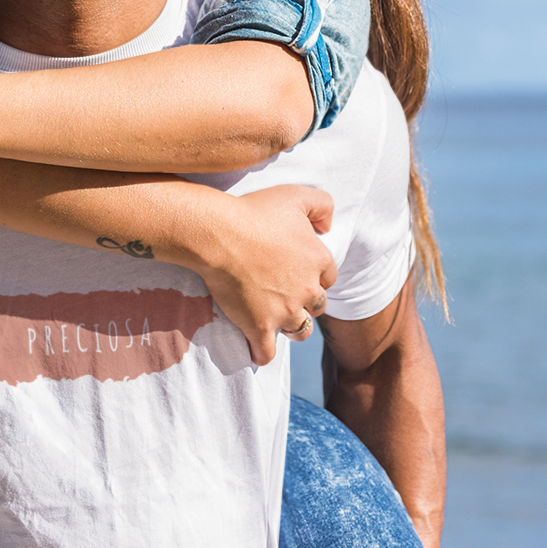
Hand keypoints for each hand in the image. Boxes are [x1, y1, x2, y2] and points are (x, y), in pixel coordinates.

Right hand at [186, 184, 336, 366]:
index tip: (297, 270)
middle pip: (318, 306)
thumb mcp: (296, 194)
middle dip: (306, 301)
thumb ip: (323, 205)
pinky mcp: (259, 327)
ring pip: (301, 332)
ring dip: (292, 327)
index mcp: (318, 260)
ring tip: (277, 320)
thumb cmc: (254, 211)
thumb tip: (328, 228)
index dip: (314, 274)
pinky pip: (267, 353)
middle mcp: (307, 290)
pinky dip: (262, 353)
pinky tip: (257, 349)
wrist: (218, 234)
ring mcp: (285, 312)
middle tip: (285, 293)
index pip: (328, 276)